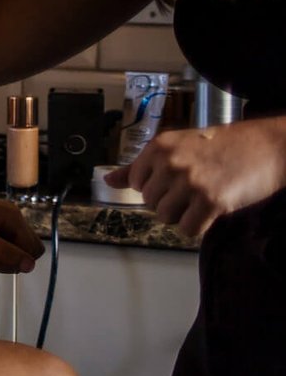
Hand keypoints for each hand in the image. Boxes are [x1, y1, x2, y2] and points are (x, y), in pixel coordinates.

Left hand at [108, 119, 285, 237]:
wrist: (268, 146)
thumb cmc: (222, 146)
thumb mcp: (178, 146)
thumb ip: (142, 165)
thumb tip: (107, 180)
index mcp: (159, 147)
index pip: (136, 182)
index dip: (155, 187)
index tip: (175, 181)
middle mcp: (171, 163)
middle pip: (150, 202)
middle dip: (169, 202)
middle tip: (193, 191)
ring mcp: (190, 182)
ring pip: (164, 217)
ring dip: (182, 215)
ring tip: (201, 200)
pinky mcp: (211, 201)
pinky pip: (187, 229)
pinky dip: (197, 227)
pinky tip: (210, 212)